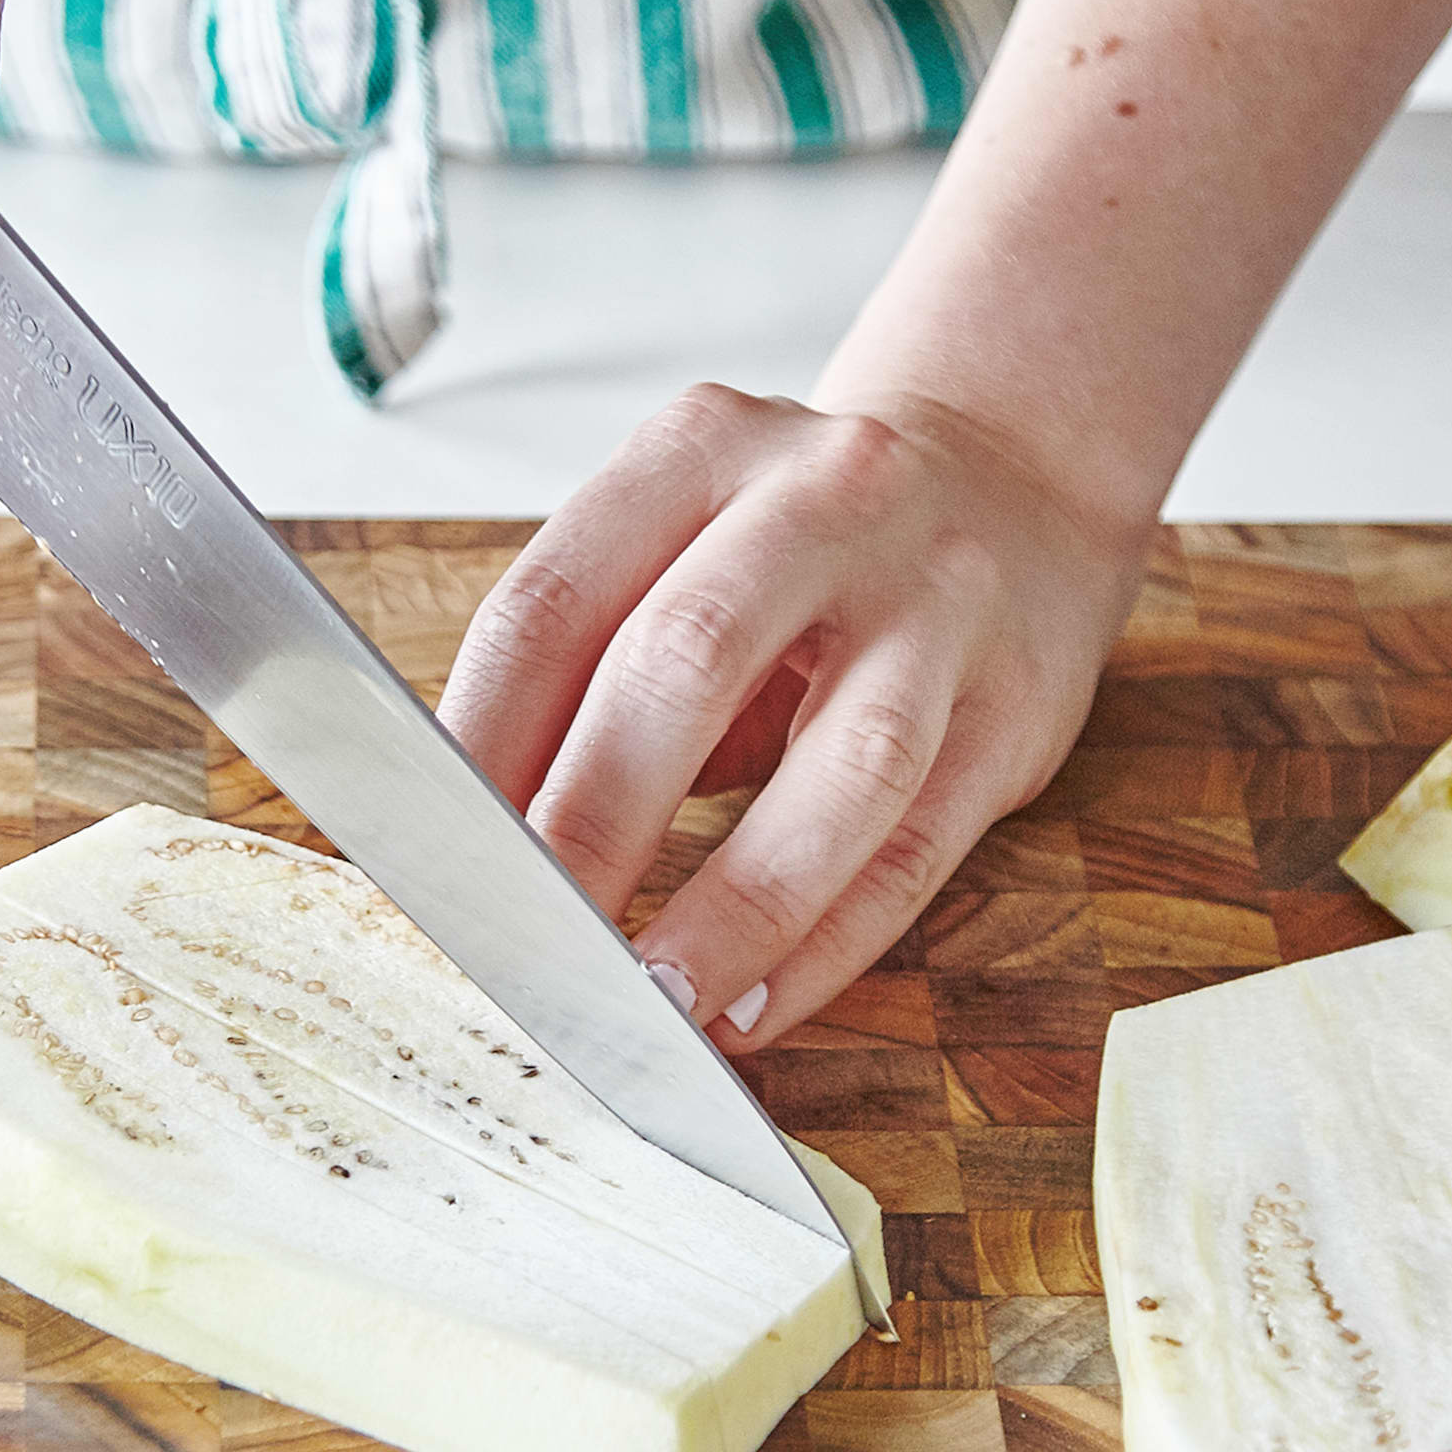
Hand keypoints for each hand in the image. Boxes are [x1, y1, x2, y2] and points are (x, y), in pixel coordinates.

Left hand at [437, 387, 1151, 1044]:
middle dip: (595, 817)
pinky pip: (920, 845)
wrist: (1012, 476)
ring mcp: (942, 595)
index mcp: (701, 448)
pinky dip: (831, 940)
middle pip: (690, 660)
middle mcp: (827, 497)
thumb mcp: (685, 543)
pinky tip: (758, 1004)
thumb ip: (588, 663)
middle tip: (531, 941)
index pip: (558, 597)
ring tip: (657, 1001)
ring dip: (737, 904)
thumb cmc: (802, 543)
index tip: (431, 856)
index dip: (484, 737)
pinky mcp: (1020, 702)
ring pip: (846, 765)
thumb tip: (473, 840)